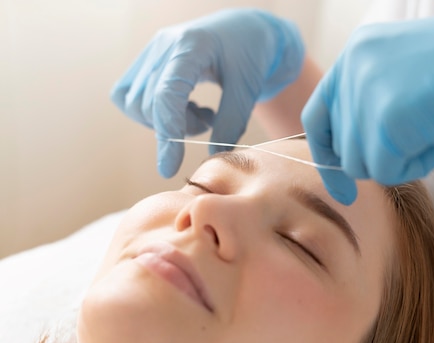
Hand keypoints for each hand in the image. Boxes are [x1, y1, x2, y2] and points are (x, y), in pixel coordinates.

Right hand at [111, 9, 303, 176]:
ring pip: (137, 104)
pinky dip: (154, 113)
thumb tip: (212, 155)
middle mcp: (164, 45)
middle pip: (150, 104)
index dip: (167, 135)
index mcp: (192, 45)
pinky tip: (183, 106)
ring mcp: (152, 51)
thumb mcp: (248, 89)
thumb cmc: (252, 54)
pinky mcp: (146, 61)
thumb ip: (231, 122)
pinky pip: (131, 97)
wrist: (246, 31)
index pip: (167, 94)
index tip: (170, 168)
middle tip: (208, 122)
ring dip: (167, 121)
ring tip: (200, 113)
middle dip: (178, 128)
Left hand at [302, 9, 433, 203]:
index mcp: (358, 50)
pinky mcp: (386, 116)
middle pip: (342, 149)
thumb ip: (370, 107)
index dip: (326, 154)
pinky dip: (418, 165)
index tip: (342, 188)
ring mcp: (367, 88)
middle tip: (424, 134)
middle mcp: (354, 64)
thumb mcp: (407, 81)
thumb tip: (346, 159)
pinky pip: (387, 171)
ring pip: (362, 165)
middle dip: (380, 158)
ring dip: (402, 161)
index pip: (318, 114)